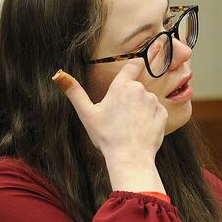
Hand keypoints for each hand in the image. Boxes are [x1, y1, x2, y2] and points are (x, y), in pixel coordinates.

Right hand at [52, 59, 166, 192]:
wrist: (130, 157)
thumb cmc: (107, 136)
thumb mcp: (87, 114)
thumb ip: (74, 92)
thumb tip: (58, 74)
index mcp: (121, 86)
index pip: (133, 65)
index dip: (134, 65)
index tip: (136, 64)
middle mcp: (140, 90)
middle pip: (136, 88)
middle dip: (130, 98)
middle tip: (121, 117)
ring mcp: (153, 102)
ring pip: (146, 101)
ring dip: (140, 109)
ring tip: (130, 127)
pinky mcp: (163, 114)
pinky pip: (156, 112)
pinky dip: (150, 119)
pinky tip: (141, 131)